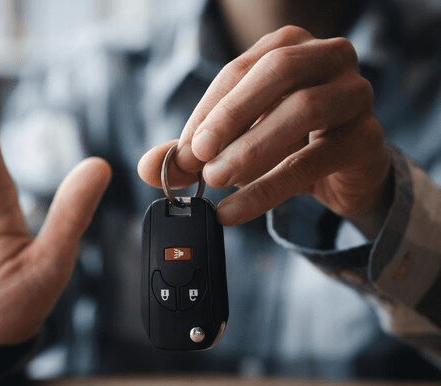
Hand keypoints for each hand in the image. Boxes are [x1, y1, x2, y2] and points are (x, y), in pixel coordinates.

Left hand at [138, 26, 391, 237]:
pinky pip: (313, 161)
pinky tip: (234, 210)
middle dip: (230, 115)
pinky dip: (268, 188)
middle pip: (277, 72)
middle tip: (196, 156)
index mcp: (288, 46)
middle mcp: (327, 57)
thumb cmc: (284, 144)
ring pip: (302, 110)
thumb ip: (192, 152)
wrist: (341, 174)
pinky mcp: (366, 138)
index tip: (182, 150)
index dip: (206, 110)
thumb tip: (146, 167)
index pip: (238, 71)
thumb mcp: (234, 143)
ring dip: (250, 149)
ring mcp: (354, 94)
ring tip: (214, 181)